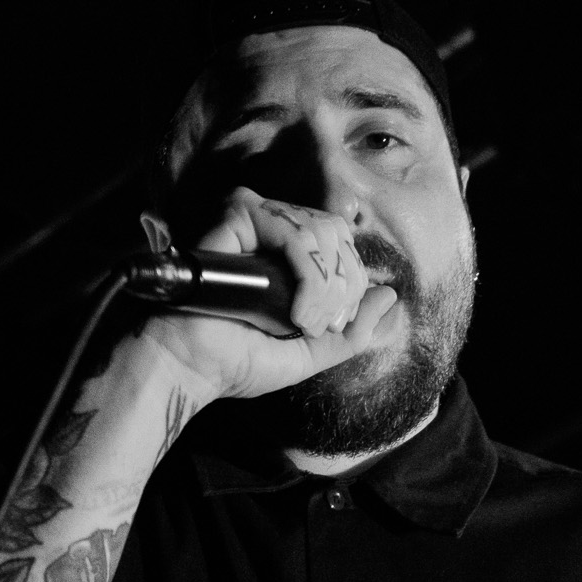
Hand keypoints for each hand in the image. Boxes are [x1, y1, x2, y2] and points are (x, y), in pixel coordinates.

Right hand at [142, 188, 398, 407]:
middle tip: (313, 325)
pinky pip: (295, 230)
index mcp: (289, 255)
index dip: (349, 287)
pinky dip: (308, 275)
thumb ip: (353, 329)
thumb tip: (390, 296)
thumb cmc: (238, 360)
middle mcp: (274, 231)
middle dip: (340, 286)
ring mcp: (256, 218)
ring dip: (324, 287)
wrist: (191, 367)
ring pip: (323, 230)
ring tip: (301, 322)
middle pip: (339, 233)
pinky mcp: (238, 214)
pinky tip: (295, 312)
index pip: (344, 247)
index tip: (323, 327)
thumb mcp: (311, 352)